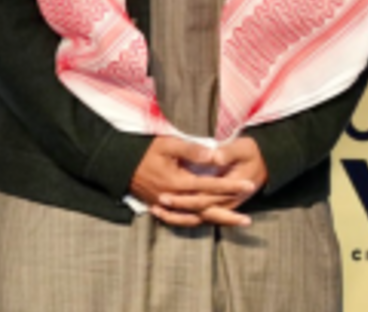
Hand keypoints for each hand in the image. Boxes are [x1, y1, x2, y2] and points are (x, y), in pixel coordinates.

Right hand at [130, 135, 256, 227]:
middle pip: (205, 209)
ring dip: (217, 221)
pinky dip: (195, 223)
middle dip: (229, 213)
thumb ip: (192, 149)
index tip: (249, 185)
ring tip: (237, 223)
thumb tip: (214, 156)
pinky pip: (180, 220)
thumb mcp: (168, 144)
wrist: (119, 163)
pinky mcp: (160, 207)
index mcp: (177, 182)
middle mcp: (173, 198)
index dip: (230, 186)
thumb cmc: (145, 150)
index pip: (210, 186)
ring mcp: (166, 205)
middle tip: (249, 220)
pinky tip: (210, 223)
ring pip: (195, 217)